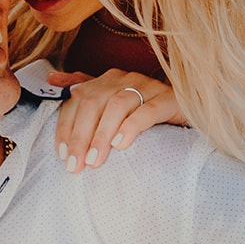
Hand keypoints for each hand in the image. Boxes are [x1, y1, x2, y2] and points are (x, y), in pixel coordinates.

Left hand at [49, 69, 185, 172]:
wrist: (192, 113)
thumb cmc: (147, 113)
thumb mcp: (113, 105)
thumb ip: (85, 93)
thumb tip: (52, 80)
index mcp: (108, 80)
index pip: (77, 100)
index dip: (66, 127)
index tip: (62, 155)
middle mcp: (125, 78)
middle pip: (94, 102)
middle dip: (81, 135)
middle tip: (76, 165)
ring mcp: (148, 86)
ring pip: (117, 105)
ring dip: (102, 135)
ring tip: (95, 161)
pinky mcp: (169, 99)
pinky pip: (147, 110)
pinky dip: (131, 126)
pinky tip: (121, 144)